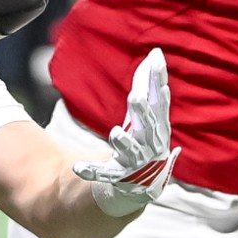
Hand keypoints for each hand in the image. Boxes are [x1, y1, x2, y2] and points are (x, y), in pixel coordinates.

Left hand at [75, 47, 177, 215]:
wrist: (146, 184)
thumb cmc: (147, 138)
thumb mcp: (148, 114)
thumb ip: (148, 86)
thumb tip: (156, 53)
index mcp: (158, 126)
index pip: (160, 102)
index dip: (158, 83)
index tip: (157, 62)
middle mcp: (150, 144)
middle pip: (147, 126)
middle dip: (142, 112)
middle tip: (134, 96)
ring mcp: (135, 163)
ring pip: (129, 152)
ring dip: (123, 143)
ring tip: (115, 133)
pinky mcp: (118, 176)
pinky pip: (104, 174)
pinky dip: (91, 171)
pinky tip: (77, 167)